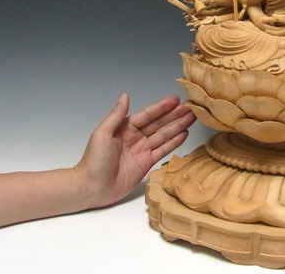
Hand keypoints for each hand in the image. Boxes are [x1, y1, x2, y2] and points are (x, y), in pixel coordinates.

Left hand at [75, 94, 194, 207]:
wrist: (92, 187)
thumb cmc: (94, 160)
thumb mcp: (103, 134)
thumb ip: (116, 115)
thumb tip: (125, 95)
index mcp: (125, 127)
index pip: (148, 114)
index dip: (162, 107)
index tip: (175, 99)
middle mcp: (136, 136)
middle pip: (159, 123)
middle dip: (174, 115)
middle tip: (190, 108)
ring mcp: (142, 150)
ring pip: (164, 135)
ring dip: (178, 126)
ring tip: (191, 118)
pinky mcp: (146, 164)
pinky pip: (163, 150)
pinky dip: (174, 142)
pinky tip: (184, 134)